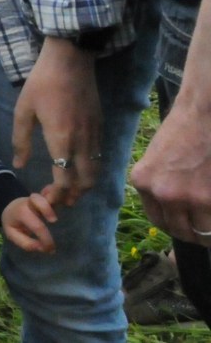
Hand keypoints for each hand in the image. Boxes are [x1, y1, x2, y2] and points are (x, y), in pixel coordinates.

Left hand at [1, 190, 58, 252]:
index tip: (51, 249)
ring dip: (55, 200)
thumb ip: (26, 243)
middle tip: (54, 221)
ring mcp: (39, 199)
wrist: (10, 207)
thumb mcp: (13, 234)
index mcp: (21, 213)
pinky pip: (54, 195)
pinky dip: (60, 197)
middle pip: (37, 199)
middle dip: (47, 209)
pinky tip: (67, 203)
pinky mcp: (47, 198)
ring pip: (46, 194)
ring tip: (63, 209)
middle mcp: (30, 203)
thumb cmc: (13, 222)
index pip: (37, 226)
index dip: (46, 239)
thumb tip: (43, 249)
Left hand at [13, 38, 101, 206]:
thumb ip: (20, 140)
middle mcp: (82, 142)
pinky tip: (78, 168)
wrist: (70, 60)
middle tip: (57, 199)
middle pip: (85, 182)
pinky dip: (91, 170)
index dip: (57, 195)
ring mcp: (95, 135)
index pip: (64, 180)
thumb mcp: (23, 110)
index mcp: (61, 139)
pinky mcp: (101, 127)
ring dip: (84, 186)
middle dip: (73, 196)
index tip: (45, 199)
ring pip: (96, 172)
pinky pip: (100, 157)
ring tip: (68, 189)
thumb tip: (18, 165)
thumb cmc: (42, 83)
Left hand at [133, 102, 210, 243]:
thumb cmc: (183, 131)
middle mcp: (163, 193)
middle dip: (193, 233)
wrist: (203, 114)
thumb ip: (160, 184)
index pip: (158, 220)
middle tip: (203, 229)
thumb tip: (173, 211)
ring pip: (202, 233)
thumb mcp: (156, 158)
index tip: (185, 225)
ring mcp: (190, 198)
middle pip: (180, 231)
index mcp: (144, 182)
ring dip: (208, 231)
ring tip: (210, 221)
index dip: (174, 225)